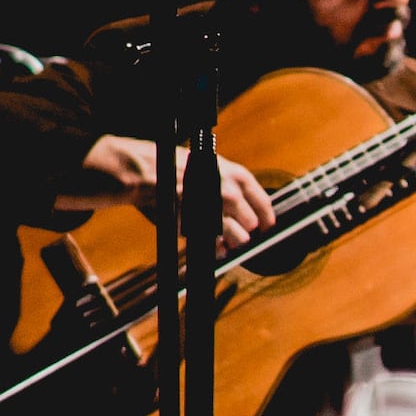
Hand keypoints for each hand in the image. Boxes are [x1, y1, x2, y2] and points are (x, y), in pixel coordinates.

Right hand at [90, 133, 272, 254]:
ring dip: (233, 241)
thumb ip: (230, 184)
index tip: (267, 225)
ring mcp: (216, 212)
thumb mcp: (213, 166)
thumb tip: (243, 201)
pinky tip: (215, 247)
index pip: (264, 203)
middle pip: (252, 223)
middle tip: (238, 231)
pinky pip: (216, 246)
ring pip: (239, 238)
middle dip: (246, 230)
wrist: (149, 173)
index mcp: (238, 177)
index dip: (266, 217)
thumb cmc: (176, 166)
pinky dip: (217, 250)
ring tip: (225, 240)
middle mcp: (231, 195)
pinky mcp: (199, 227)